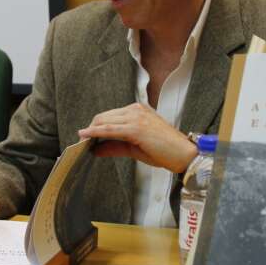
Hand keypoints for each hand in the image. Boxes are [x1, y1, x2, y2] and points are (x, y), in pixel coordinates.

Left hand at [77, 103, 197, 173]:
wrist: (183, 154)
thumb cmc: (164, 151)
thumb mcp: (135, 148)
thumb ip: (115, 146)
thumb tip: (96, 149)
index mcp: (138, 110)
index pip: (110, 115)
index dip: (96, 126)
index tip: (86, 136)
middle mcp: (136, 110)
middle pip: (104, 116)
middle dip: (91, 128)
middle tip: (82, 140)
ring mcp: (136, 117)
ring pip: (105, 121)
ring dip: (91, 131)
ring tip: (82, 140)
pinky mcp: (135, 128)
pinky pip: (109, 129)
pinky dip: (96, 133)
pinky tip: (86, 137)